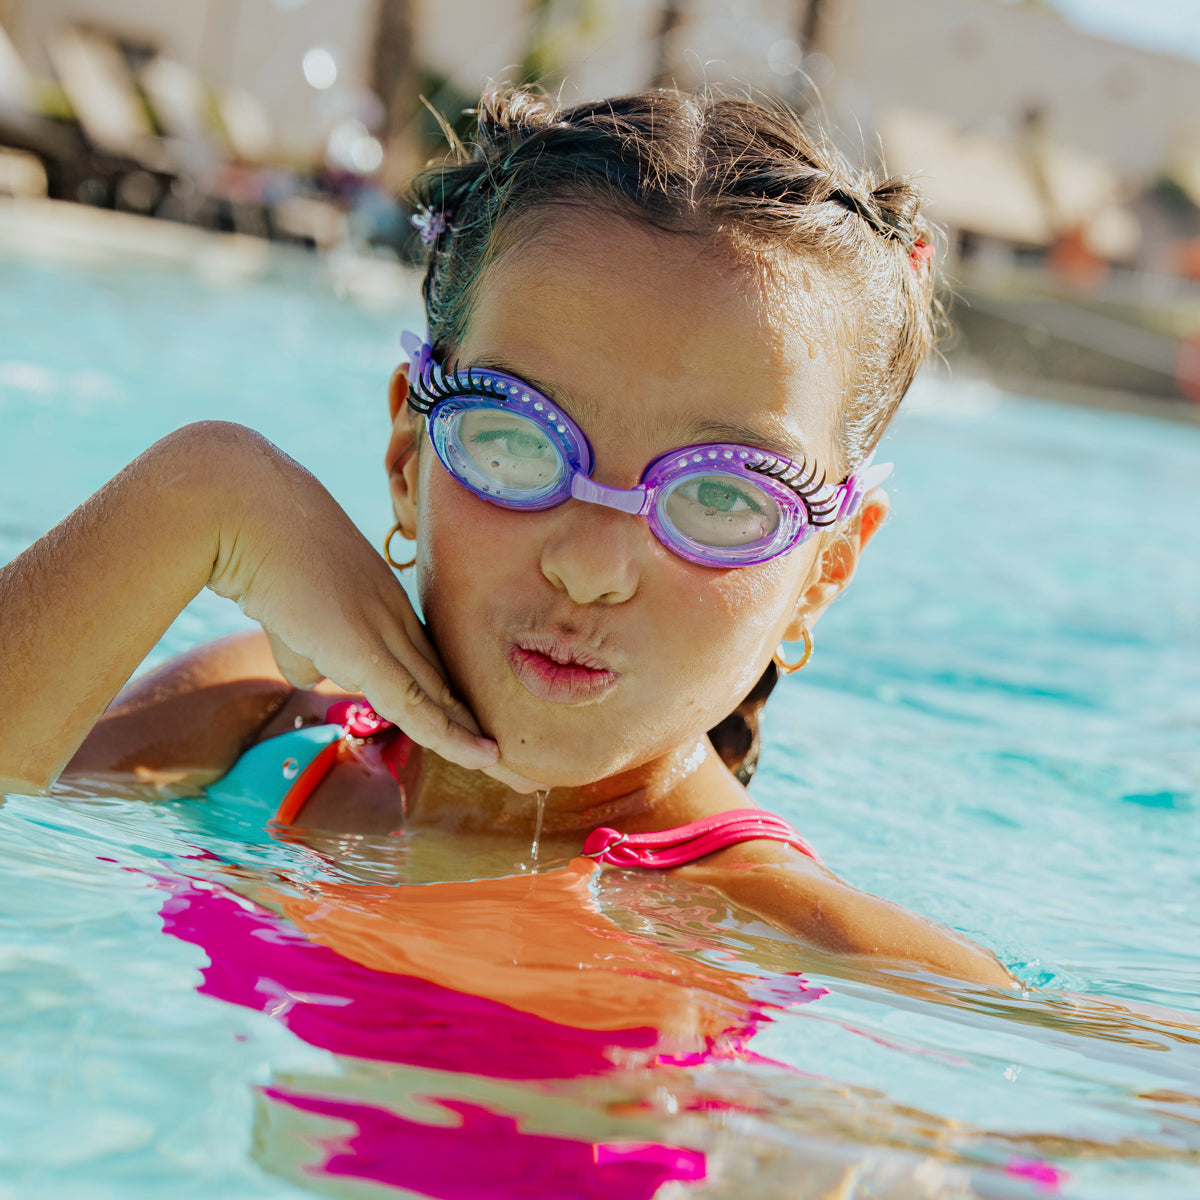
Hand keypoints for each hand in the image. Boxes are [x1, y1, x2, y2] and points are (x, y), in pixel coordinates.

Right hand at [206, 426, 540, 792]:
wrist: (248, 513)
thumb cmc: (261, 553)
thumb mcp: (293, 615)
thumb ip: (313, 651)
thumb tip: (320, 676)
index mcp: (387, 605)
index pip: (432, 664)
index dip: (457, 701)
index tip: (479, 730)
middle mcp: (397, 618)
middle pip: (451, 684)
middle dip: (483, 727)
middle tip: (524, 762)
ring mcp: (386, 630)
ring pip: (443, 698)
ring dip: (479, 741)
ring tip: (521, 773)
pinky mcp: (364, 649)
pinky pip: (414, 702)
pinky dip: (450, 735)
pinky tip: (483, 757)